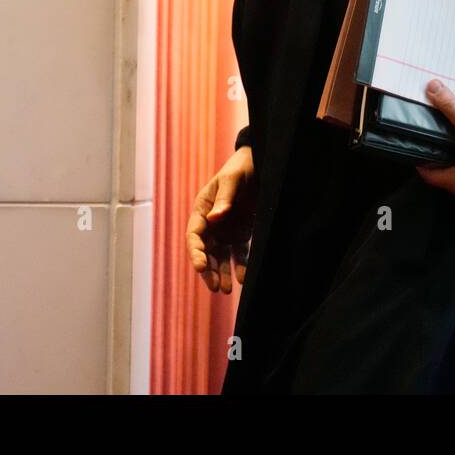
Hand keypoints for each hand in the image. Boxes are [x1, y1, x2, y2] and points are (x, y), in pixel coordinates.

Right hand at [186, 145, 256, 293]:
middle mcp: (211, 223)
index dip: (196, 252)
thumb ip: (224, 198)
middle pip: (206, 251)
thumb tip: (214, 219)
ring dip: (222, 272)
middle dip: (209, 270)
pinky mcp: (241, 233)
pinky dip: (240, 266)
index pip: (194, 235)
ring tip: (226, 290)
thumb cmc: (242, 168)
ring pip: (220, 256)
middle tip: (215, 287)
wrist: (260, 163)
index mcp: (202, 209)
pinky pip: (238, 253)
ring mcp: (226, 229)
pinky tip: (242, 278)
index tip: (202, 267)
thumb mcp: (233, 179)